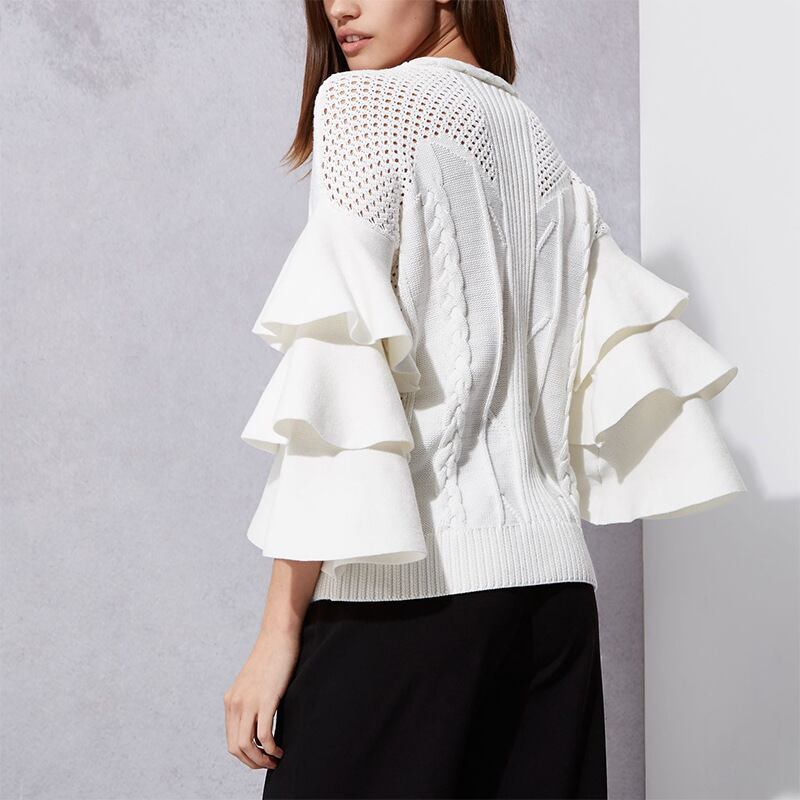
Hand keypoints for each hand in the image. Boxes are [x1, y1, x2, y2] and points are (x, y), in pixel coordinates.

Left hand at [224, 630, 299, 769]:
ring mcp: (249, 701)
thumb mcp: (254, 684)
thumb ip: (252, 702)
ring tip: (275, 759)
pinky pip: (263, 735)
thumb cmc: (272, 658)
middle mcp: (235, 703)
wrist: (278, 636)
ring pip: (246, 745)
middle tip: (269, 764)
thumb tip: (259, 723)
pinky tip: (280, 748)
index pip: (231, 740)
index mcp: (231, 701)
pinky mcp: (266, 699)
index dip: (246, 756)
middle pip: (236, 748)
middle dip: (252, 762)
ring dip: (261, 759)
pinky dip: (271, 747)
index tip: (261, 757)